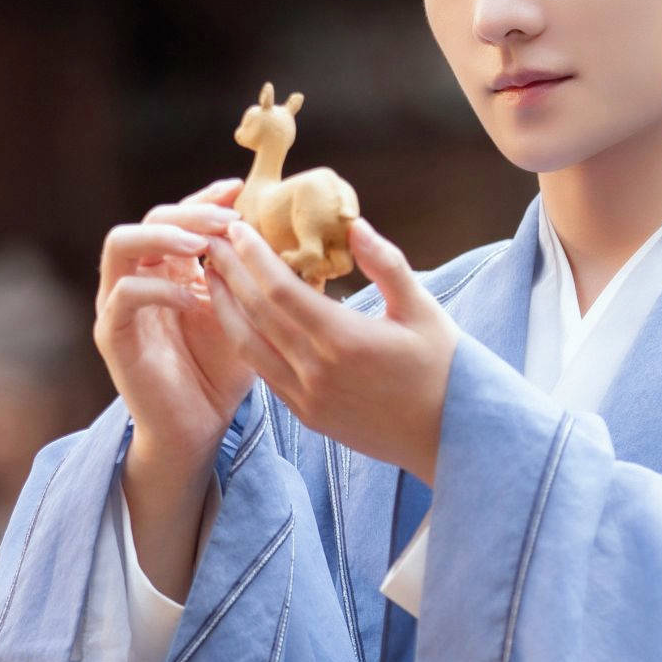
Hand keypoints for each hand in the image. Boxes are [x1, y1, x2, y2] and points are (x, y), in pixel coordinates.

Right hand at [93, 178, 255, 469]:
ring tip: (200, 245)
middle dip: (190, 212)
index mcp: (170, 268)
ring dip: (162, 236)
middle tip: (226, 220)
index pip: (180, 214)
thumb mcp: (250, 315)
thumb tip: (301, 239)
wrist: (199, 429)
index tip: (242, 190)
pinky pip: (123, 294)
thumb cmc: (225, 372)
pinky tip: (194, 297)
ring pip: (120, 243)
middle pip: (150, 218)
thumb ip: (260, 278)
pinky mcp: (112, 335)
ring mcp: (120, 304)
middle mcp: (140, 277)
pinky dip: (158, 289)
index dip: (207, 197)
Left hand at [204, 217, 458, 483]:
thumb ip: (387, 263)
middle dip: (230, 274)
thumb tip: (354, 224)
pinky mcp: (307, 416)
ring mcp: (307, 398)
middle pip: (256, 314)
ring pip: (249, 347)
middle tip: (212, 241)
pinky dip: (245, 341)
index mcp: (344, 340)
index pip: (280, 290)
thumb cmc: (443, 368)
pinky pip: (264, 373)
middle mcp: (317, 371)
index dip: (252, 257)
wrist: (450, 438)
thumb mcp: (422, 309)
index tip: (237, 228)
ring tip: (211, 276)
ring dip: (226, 308)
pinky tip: (239, 319)